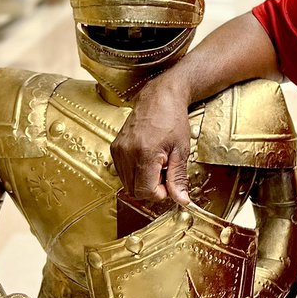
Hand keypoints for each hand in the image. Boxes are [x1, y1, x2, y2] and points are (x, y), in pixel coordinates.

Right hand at [109, 75, 192, 204]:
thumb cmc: (173, 119)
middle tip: (165, 174)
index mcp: (144, 154)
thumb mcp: (181, 150)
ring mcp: (118, 150)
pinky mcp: (115, 148)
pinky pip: (122, 172)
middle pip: (134, 191)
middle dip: (151, 189)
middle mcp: (127, 153)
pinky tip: (147, 160)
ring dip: (143, 181)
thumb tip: (181, 200)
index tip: (170, 184)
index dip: (160, 193)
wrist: (160, 96)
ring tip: (157, 165)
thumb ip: (178, 177)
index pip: (145, 192)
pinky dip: (135, 173)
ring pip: (127, 183)